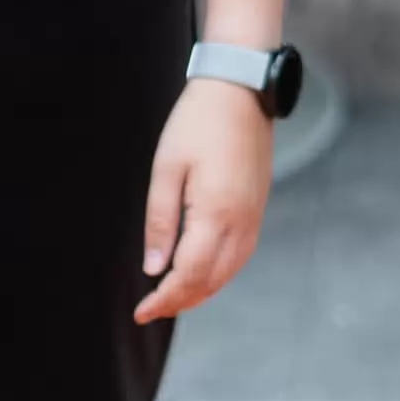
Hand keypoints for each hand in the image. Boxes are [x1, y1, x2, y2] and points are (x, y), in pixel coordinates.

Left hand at [136, 77, 274, 323]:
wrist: (241, 89)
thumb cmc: (197, 123)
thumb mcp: (166, 169)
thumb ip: (160, 222)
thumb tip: (154, 268)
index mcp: (216, 213)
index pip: (189, 274)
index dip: (164, 299)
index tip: (140, 312)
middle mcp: (241, 220)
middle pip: (212, 279)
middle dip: (182, 301)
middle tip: (152, 309)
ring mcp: (254, 213)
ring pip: (231, 270)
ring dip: (203, 290)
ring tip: (174, 297)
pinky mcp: (258, 204)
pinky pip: (242, 253)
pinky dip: (221, 272)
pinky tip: (203, 271)